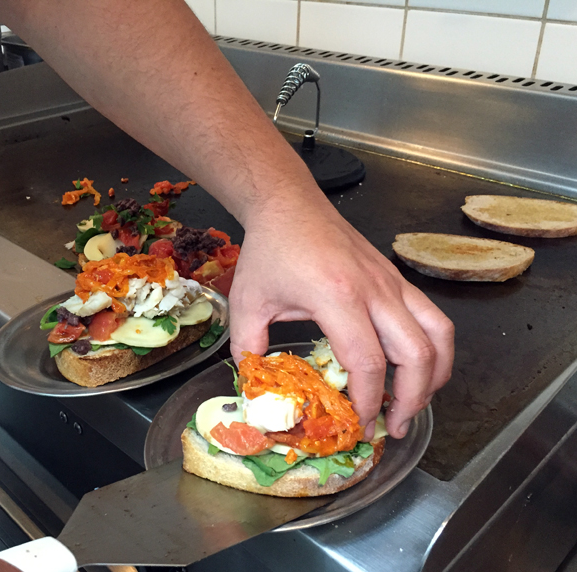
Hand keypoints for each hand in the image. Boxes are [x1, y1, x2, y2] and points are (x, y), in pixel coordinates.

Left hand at [229, 189, 453, 439]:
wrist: (289, 203)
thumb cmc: (270, 250)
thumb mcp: (248, 302)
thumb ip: (249, 350)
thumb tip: (256, 390)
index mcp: (336, 296)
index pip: (367, 362)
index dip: (369, 402)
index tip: (361, 425)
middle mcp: (374, 289)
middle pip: (416, 353)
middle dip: (412, 399)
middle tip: (394, 427)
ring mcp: (391, 281)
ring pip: (438, 333)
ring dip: (434, 375)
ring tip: (415, 403)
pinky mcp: (396, 277)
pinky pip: (432, 316)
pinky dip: (434, 348)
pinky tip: (416, 367)